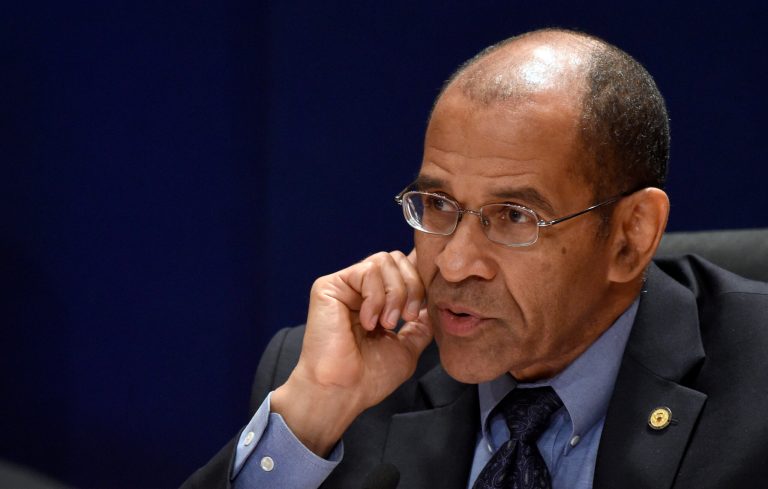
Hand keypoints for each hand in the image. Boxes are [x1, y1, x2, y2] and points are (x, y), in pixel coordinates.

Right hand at [271, 250, 432, 455]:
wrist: (344, 391)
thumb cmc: (370, 377)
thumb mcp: (407, 347)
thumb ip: (420, 324)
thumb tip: (432, 304)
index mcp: (376, 302)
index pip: (402, 269)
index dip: (419, 277)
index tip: (424, 305)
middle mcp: (360, 290)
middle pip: (397, 259)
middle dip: (412, 286)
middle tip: (406, 319)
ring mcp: (345, 286)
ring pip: (384, 261)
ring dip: (395, 294)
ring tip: (387, 324)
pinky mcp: (329, 286)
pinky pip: (367, 271)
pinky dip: (375, 297)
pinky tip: (368, 322)